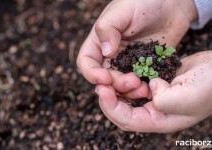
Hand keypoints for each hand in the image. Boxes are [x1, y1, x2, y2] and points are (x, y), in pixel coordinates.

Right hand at [77, 0, 196, 84]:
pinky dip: (143, 89)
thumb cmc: (144, 2)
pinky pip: (140, 83)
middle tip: (132, 82)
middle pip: (105, 78)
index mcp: (100, 42)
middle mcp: (111, 55)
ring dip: (129, 91)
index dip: (92, 74)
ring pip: (122, 85)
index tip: (105, 78)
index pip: (86, 62)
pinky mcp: (144, 68)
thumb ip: (108, 29)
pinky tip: (151, 88)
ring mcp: (128, 63)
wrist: (171, 4)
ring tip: (143, 88)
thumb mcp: (122, 11)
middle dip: (116, 84)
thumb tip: (106, 52)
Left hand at [96, 51, 211, 132]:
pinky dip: (126, 80)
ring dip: (117, 89)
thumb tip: (150, 89)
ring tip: (111, 78)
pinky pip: (135, 85)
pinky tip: (123, 72)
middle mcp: (155, 112)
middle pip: (123, 111)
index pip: (127, 120)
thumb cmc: (209, 87)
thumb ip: (163, 100)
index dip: (111, 107)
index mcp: (160, 120)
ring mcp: (154, 98)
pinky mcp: (155, 84)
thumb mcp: (186, 98)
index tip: (102, 90)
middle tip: (100, 84)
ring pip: (127, 98)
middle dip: (109, 98)